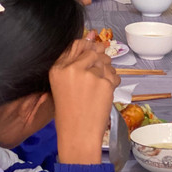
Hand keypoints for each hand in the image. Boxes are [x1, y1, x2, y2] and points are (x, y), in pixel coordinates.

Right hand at [50, 39, 119, 163]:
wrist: (78, 136)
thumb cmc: (69, 114)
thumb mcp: (62, 85)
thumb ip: (74, 63)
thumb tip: (92, 35)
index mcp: (57, 69)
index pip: (76, 45)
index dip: (87, 46)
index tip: (93, 50)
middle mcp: (72, 68)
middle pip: (92, 51)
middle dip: (99, 60)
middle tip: (97, 77)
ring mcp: (89, 75)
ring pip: (105, 62)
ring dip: (107, 71)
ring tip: (99, 87)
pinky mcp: (104, 83)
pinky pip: (114, 75)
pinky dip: (114, 83)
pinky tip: (105, 93)